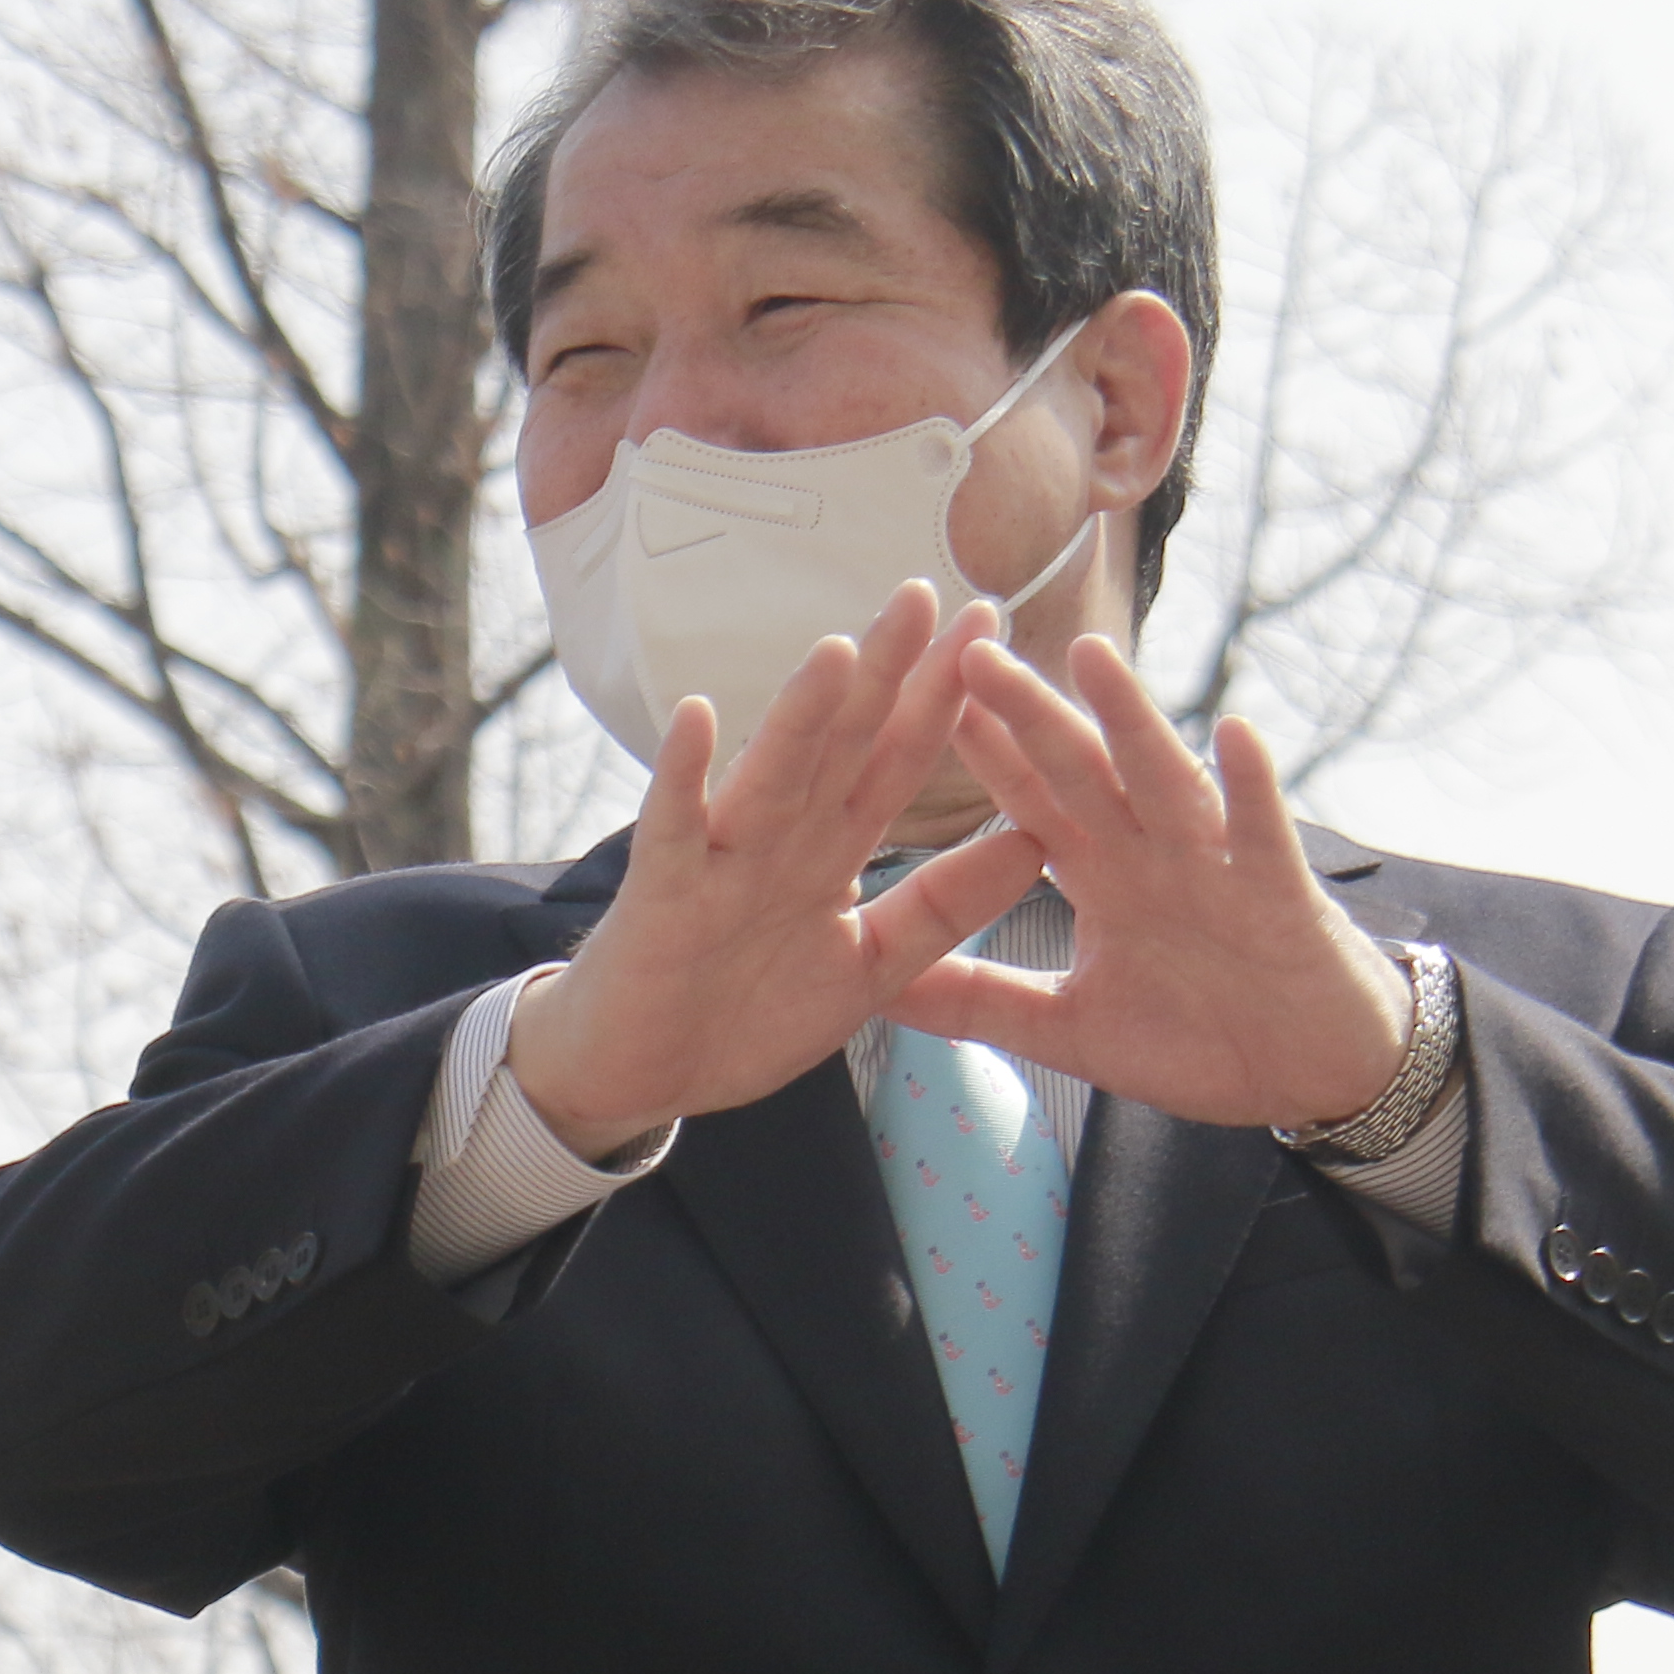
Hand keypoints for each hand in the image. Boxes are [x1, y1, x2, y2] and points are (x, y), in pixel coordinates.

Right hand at [508, 587, 1050, 1157]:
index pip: (896, 760)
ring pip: (770, 775)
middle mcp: (779, 840)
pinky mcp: (664, 896)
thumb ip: (943, 908)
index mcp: (830, 851)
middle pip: (841, 745)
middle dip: (884, 673)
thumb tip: (1033, 842)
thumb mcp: (871, 967)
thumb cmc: (743, 1017)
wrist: (640, 1076)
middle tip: (927, 596)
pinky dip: (683, 778)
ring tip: (839, 649)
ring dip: (801, 714)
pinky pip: (674, 829)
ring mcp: (720, 861)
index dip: (944, 699)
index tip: (990, 628)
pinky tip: (698, 718)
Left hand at [892, 632, 1409, 1127]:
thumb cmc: (1201, 1039)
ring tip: (1092, 659)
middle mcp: (1151, 853)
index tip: (918, 697)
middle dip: (1030, 714)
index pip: (1031, 800)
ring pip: (1163, 778)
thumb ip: (982, 1002)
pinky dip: (1249, 786)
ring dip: (1131, 719)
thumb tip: (884, 996)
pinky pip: (1262, 829)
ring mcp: (1214, 864)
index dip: (980, 753)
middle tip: (973, 651)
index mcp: (1101, 875)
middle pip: (1081, 771)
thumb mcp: (1069, 1029)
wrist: (1314, 1071)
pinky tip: (1234, 733)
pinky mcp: (1279, 890)